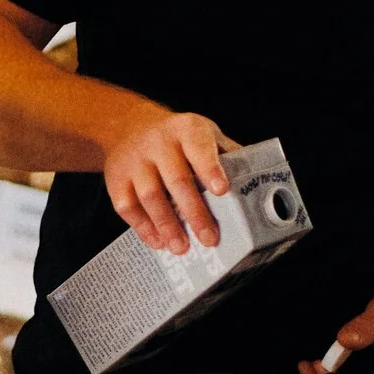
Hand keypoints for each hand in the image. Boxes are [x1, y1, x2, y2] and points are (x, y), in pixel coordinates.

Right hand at [103, 111, 236, 254]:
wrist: (127, 126)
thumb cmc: (175, 138)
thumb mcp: (201, 133)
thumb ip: (226, 153)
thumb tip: (256, 181)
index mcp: (186, 129)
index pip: (199, 147)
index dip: (210, 169)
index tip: (222, 191)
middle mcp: (158, 143)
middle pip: (177, 179)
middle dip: (194, 212)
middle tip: (209, 238)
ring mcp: (135, 161)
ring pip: (150, 196)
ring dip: (167, 225)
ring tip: (182, 247)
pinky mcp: (116, 179)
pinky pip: (128, 207)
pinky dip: (144, 227)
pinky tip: (159, 241)